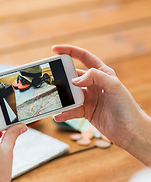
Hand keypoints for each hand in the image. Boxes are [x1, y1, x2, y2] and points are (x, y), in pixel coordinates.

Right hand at [53, 45, 150, 164]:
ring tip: (52, 99)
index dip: (69, 51)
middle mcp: (94, 84)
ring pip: (70, 94)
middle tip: (50, 79)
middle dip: (61, 76)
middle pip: (73, 75)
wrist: (129, 131)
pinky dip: (64, 113)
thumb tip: (74, 79)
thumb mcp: (113, 86)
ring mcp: (89, 98)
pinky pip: (71, 110)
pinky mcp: (86, 111)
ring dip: (61, 96)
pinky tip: (58, 115)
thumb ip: (94, 77)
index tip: (54, 50)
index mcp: (102, 73)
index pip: (84, 57)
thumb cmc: (126, 107)